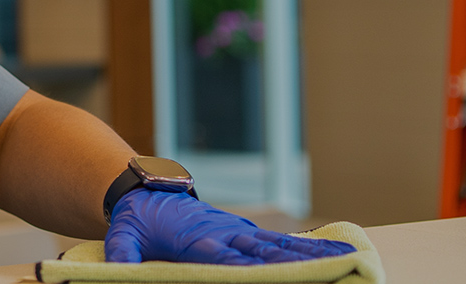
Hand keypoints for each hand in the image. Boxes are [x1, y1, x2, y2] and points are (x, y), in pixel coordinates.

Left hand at [105, 189, 354, 264]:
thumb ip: (122, 253)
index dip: (253, 270)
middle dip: (298, 264)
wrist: (147, 190)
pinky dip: (306, 247)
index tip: (280, 277)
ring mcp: (237, 231)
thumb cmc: (137, 219)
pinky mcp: (242, 231)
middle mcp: (225, 235)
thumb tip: (120, 269)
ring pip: (279, 246)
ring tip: (345, 260)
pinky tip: (332, 253)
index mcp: (200, 241)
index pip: (232, 260)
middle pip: (266, 253)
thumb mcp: (122, 234)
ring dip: (311, 255)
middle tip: (335, 270)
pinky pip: (278, 241)